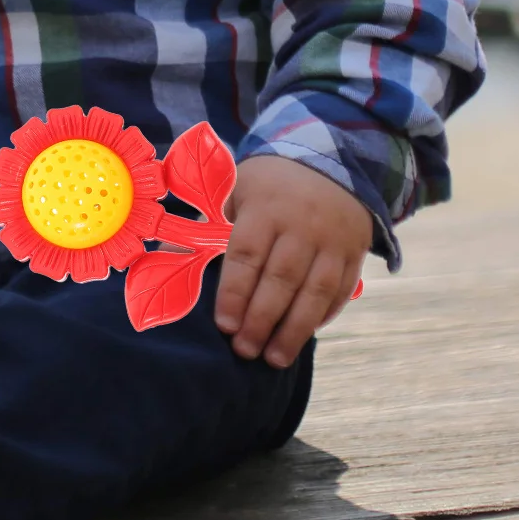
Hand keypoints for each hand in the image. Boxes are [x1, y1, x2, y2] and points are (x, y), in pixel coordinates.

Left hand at [213, 155, 372, 367]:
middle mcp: (301, 223)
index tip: (224, 326)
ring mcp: (332, 239)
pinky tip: (304, 335)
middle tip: (244, 350)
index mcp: (265, 206)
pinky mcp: (355, 251)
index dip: (235, 292)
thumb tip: (163, 257)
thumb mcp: (235, 190)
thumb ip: (205, 225)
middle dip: (261, 319)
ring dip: (294, 329)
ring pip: (315, 290)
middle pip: (281, 278)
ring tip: (274, 359)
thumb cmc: (269, 184)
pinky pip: (340, 289)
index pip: (247, 254)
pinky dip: (324, 316)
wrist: (330, 160)